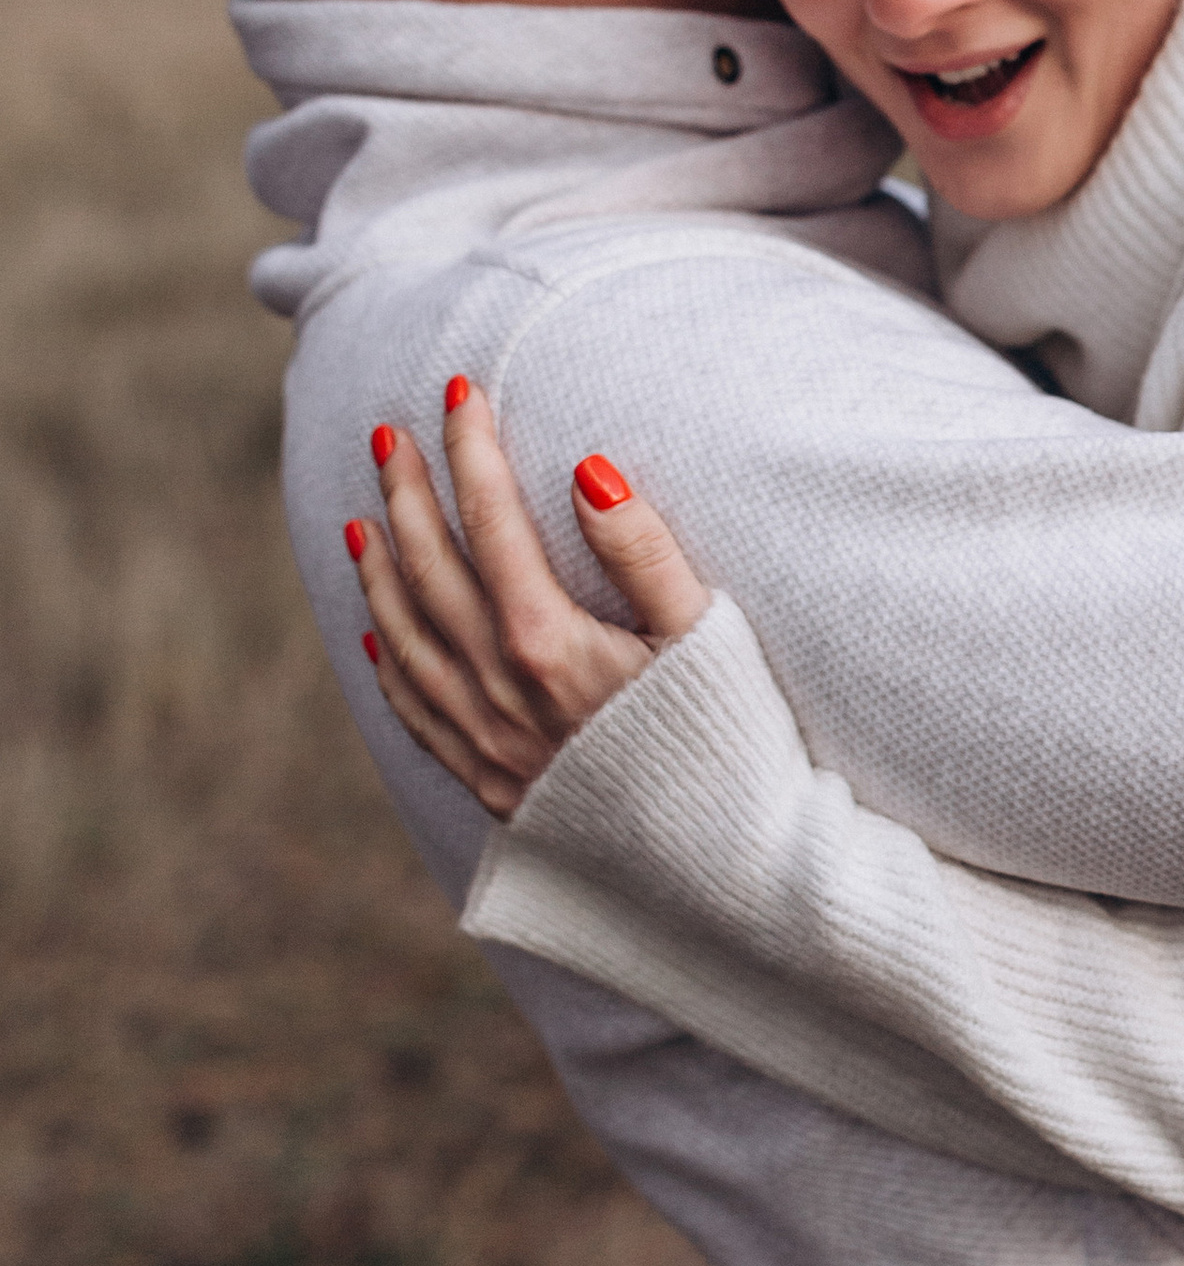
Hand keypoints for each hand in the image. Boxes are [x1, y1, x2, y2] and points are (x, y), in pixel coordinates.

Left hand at [346, 381, 712, 819]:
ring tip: (364, 517)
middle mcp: (500, 690)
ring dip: (381, 570)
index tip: (459, 392)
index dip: (472, 450)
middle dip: (408, 493)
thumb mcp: (707, 636)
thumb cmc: (736, 745)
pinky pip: (416, 714)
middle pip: (431, 570)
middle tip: (390, 434)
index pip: (490, 521)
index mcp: (548, 643)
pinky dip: (391, 663)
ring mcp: (487, 742)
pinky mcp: (493, 786)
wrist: (730, 873)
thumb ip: (643, 551)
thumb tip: (586, 469)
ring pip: (408, 637)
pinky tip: (380, 634)